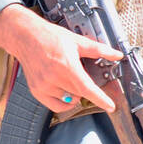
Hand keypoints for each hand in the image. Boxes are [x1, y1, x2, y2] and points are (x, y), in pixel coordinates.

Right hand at [0, 4, 120, 112]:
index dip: (100, 99)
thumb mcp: (78, 41)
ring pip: (69, 99)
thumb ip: (99, 50)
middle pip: (80, 94)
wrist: (26, 37)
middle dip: (88, 90)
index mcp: (66, 66)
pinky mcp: (36, 91)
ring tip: (72, 78)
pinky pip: (55, 105)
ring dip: (76, 94)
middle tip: (87, 77)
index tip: (110, 106)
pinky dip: (64, 103)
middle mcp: (54, 78)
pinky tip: (67, 92)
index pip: (86, 88)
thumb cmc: (50, 37)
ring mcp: (43, 86)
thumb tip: (117, 55)